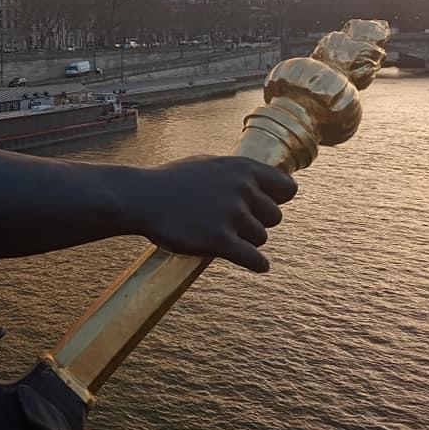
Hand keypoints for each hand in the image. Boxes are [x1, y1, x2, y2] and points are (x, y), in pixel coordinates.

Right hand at [140, 156, 297, 271]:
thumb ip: (239, 173)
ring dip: (245, 241)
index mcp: (242, 169)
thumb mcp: (209, 164)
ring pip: (261, 239)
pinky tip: (255, 265)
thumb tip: (269, 179)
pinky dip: (257, 264)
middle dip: (256, 222)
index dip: (276, 199)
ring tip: (220, 235)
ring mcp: (231, 215)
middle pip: (275, 218)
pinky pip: (255, 260)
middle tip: (232, 224)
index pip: (287, 188)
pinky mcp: (219, 241)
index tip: (261, 207)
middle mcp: (241, 189)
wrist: (141, 197)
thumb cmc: (173, 181)